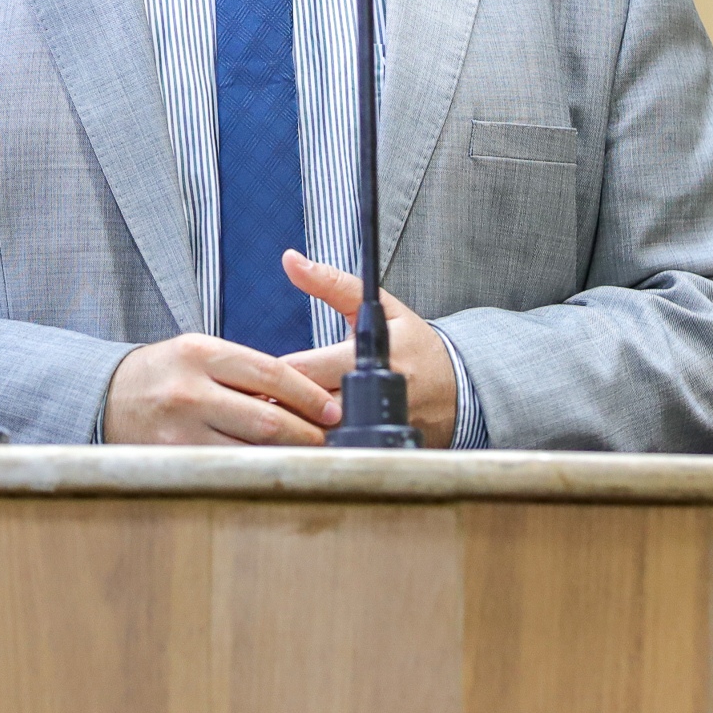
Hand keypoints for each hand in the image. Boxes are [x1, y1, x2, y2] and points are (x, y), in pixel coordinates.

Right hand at [102, 333, 344, 444]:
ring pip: (253, 448)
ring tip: (308, 451)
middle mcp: (190, 390)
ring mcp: (181, 429)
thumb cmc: (165, 373)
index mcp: (199, 353)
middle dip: (307, 431)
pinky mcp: (176, 458)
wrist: (108, 396)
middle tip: (328, 436)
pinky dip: (257, 465)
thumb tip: (303, 397)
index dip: (309, 394)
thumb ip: (244, 370)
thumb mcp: (199, 352)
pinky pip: (230, 466)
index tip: (333, 409)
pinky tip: (271, 462)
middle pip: (267, 417)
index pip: (271, 373)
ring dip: (288, 453)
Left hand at [277, 250, 457, 447]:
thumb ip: (331, 282)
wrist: (457, 389)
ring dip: (291, 427)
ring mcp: (372, 430)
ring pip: (314, 436)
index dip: (274, 373)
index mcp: (368, 358)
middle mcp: (370, 398)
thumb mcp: (378, 306)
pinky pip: (330, 454)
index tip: (258, 373)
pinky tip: (299, 438)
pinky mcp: (373, 450)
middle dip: (278, 401)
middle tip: (255, 397)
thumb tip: (290, 259)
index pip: (303, 371)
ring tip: (273, 417)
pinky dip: (311, 447)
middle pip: (303, 407)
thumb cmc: (412, 344)